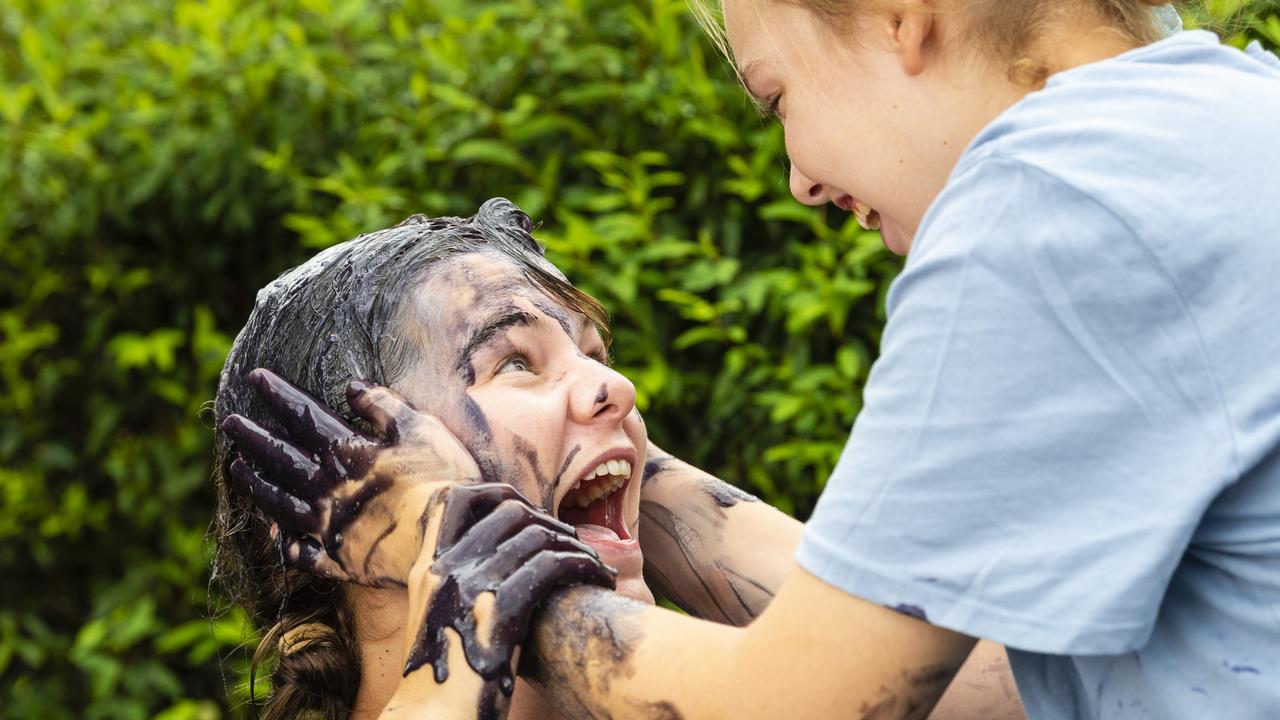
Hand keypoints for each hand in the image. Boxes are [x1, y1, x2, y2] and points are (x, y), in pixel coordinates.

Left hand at [221, 368, 482, 586]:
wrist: (445, 539)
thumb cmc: (440, 478)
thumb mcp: (418, 428)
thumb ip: (383, 406)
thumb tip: (351, 386)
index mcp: (345, 452)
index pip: (302, 416)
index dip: (278, 395)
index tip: (254, 377)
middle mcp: (326, 488)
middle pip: (281, 457)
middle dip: (254, 437)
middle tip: (229, 423)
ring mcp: (327, 526)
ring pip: (280, 502)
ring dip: (257, 484)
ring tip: (237, 469)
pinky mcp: (338, 559)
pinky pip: (305, 554)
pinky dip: (292, 547)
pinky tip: (283, 544)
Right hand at [388, 483, 616, 718]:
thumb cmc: (445, 683)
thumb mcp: (438, 625)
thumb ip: (457, 590)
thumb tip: (500, 565)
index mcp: (429, 569)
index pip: (456, 499)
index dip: (498, 494)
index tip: (530, 514)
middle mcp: (447, 569)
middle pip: (510, 511)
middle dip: (551, 522)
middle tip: (574, 545)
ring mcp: (471, 587)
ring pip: (539, 535)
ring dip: (577, 546)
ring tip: (595, 565)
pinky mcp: (500, 610)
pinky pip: (553, 564)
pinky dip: (584, 565)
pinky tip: (598, 580)